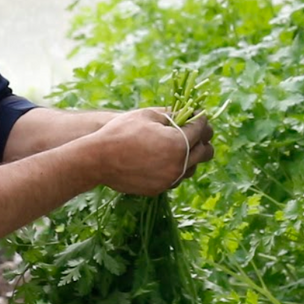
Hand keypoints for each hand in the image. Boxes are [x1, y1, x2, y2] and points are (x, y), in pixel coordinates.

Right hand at [92, 107, 213, 195]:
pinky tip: (164, 158)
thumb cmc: (122, 132)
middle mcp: (179, 164)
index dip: (202, 119)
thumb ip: (171, 114)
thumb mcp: (148, 115)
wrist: (98, 159)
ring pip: (193, 168)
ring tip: (178, 145)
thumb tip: (185, 113)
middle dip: (203, 139)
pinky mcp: (160, 189)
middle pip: (206, 152)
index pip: (201, 129)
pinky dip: (175, 168)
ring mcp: (170, 179)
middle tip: (195, 131)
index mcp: (179, 143)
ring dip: (190, 156)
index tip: (198, 116)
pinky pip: (176, 178)